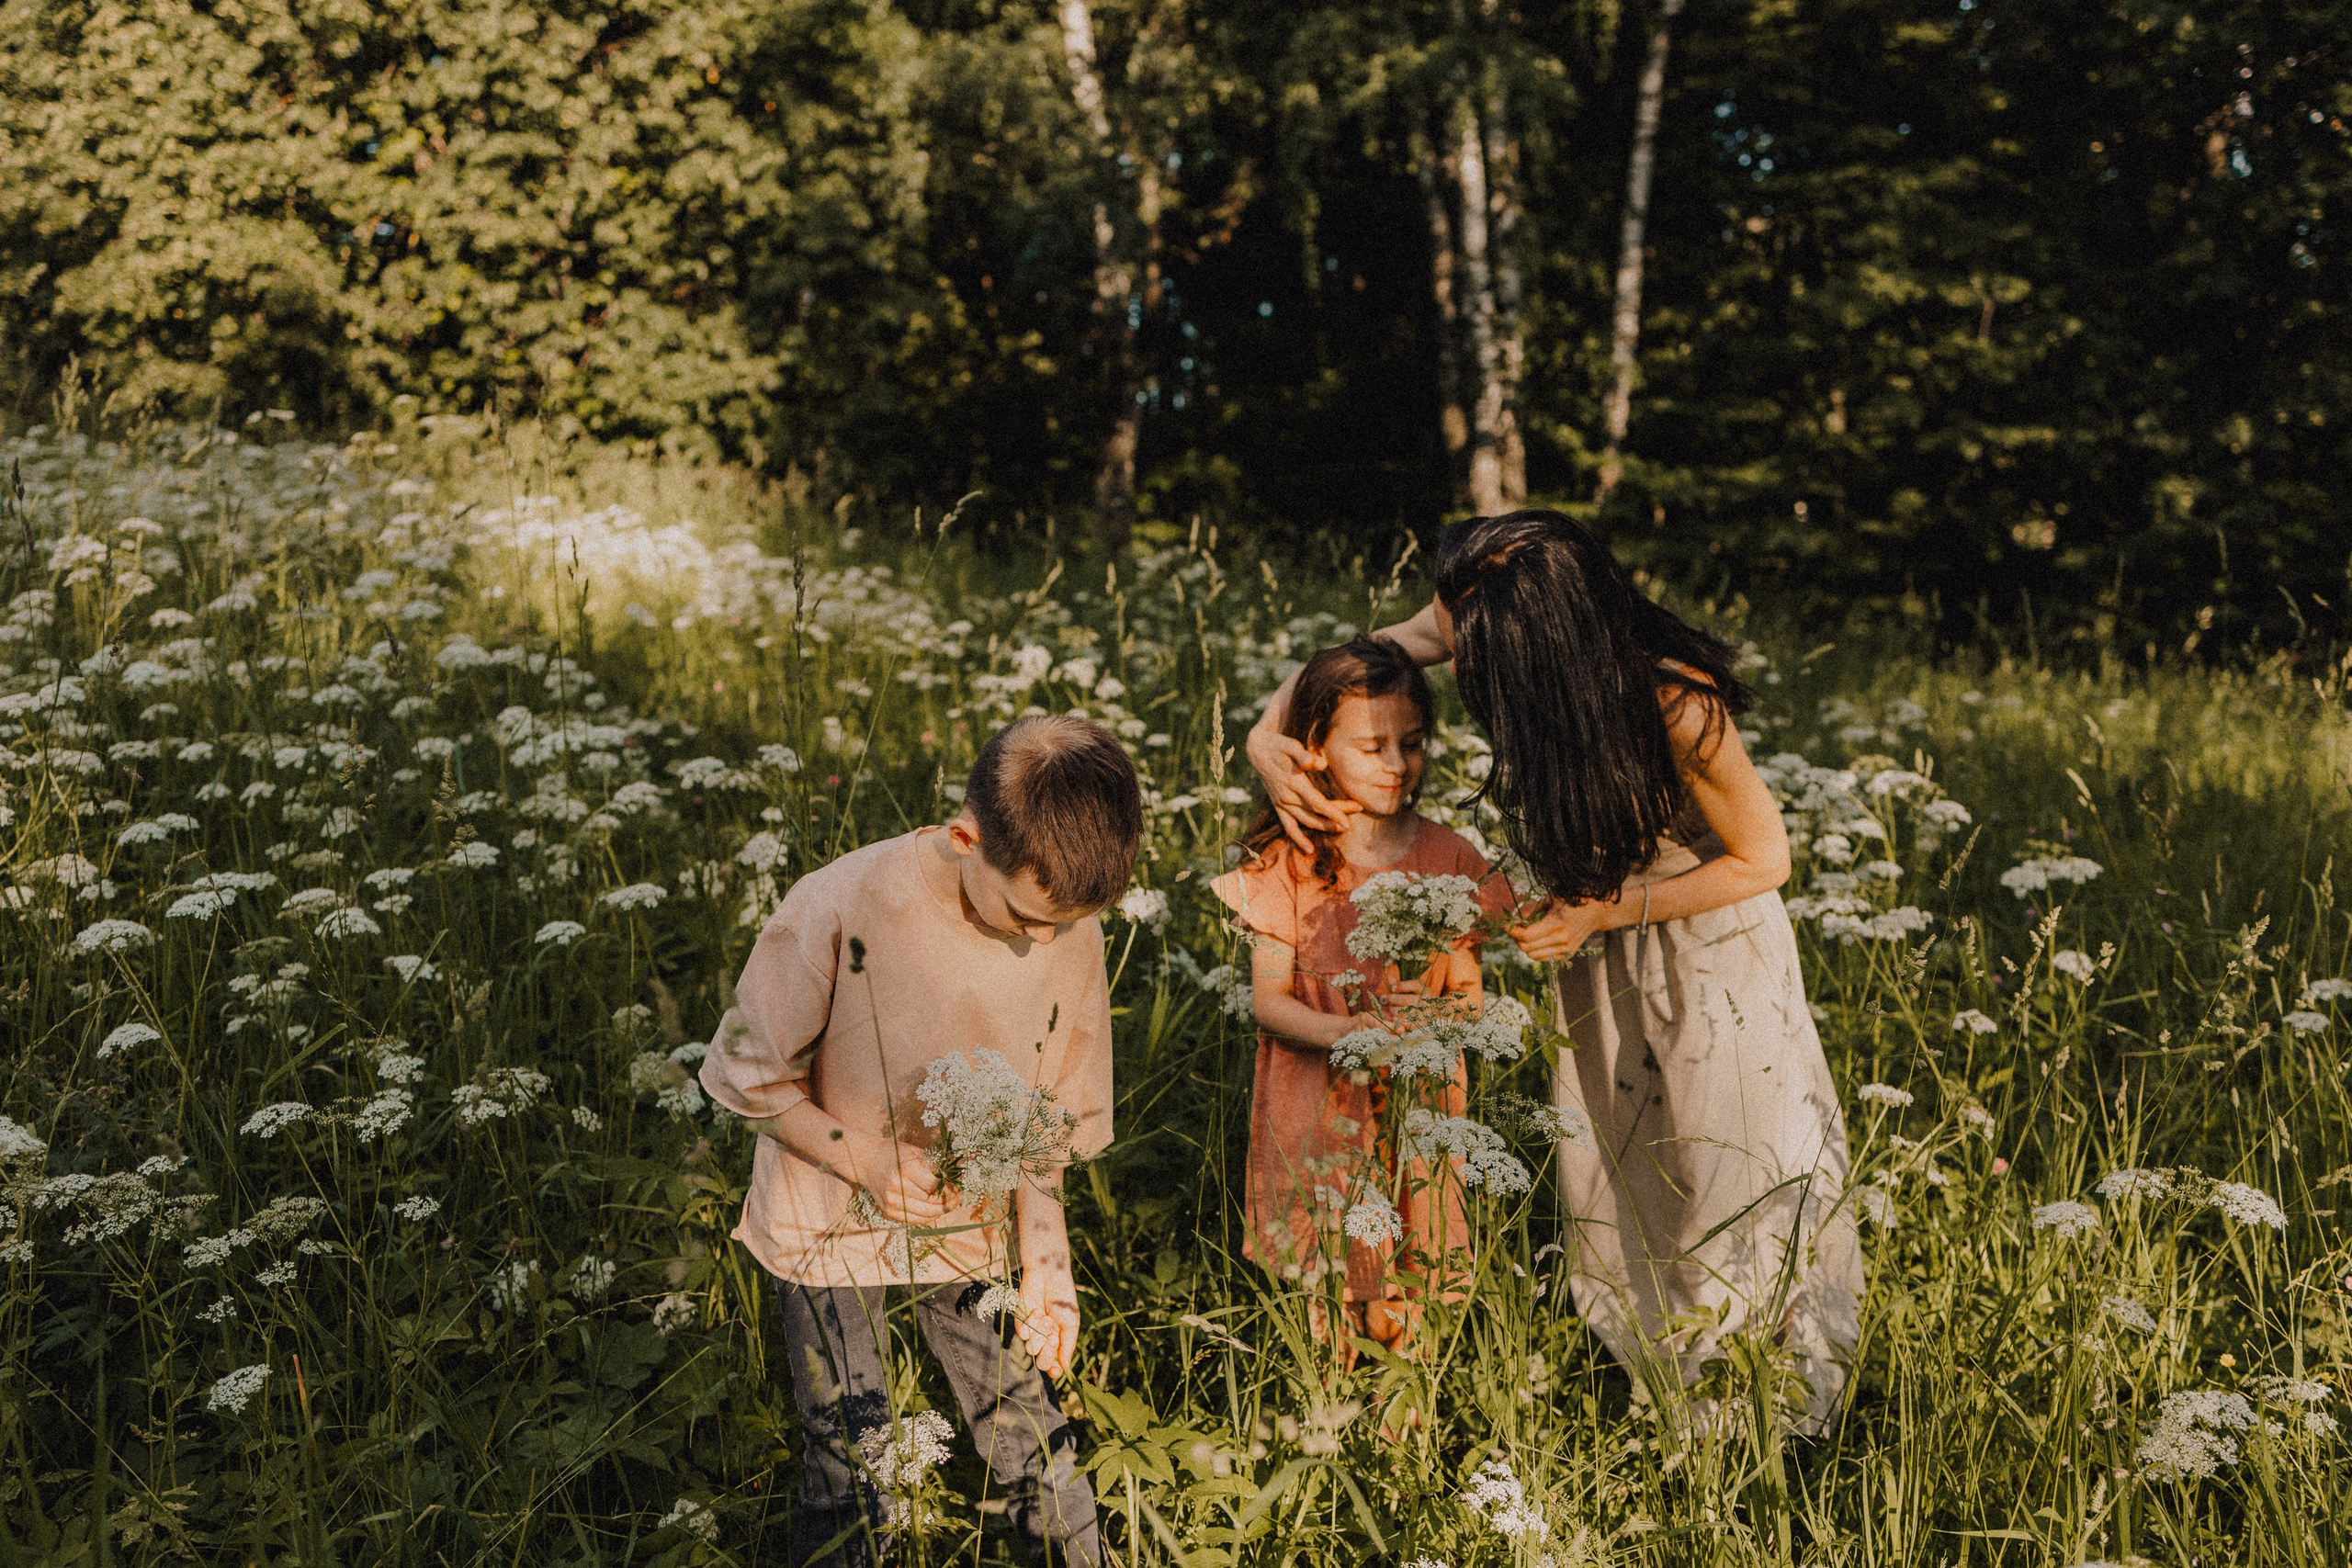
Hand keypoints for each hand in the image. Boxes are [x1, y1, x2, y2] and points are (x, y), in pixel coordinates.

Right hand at [842, 1133, 951, 1227]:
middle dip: (949, 1203)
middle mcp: (897, 1188)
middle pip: (931, 1203)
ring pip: (925, 1215)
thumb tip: (955, 1180)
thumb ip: (934, 1168)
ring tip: (949, 1205)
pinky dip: (927, 1217)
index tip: (959, 1188)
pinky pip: (914, 1220)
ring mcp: (891, 1202)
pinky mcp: (888, 1211)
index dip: (950, 1190)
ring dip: (940, 1212)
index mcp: (906, 1170)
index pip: (935, 1187)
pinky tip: (935, 1210)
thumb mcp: (916, 1153)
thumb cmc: (893, 1153)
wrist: (865, 1161)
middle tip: (958, 1198)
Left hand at [1016, 1265, 1079, 1379]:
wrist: (1047, 1277)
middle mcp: (1045, 1340)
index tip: (1056, 1371)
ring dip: (1039, 1333)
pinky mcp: (1020, 1322)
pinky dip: (1029, 1323)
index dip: (1054, 1371)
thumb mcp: (1071, 1322)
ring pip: (1031, 1349)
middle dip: (1047, 1352)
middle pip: (1042, 1362)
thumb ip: (1068, 1345)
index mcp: (1059, 1341)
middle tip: (1052, 1336)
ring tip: (1045, 1316)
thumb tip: (1065, 1367)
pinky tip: (1035, 1310)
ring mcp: (1032, 1332)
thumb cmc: (1062, 1298)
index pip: (1055, 1365)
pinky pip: (1021, 1335)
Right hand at [1245, 724, 1357, 851]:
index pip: (1317, 803)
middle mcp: (1287, 797)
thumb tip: (1316, 763)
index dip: (1333, 813)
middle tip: (1356, 814)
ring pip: (1306, 821)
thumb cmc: (1277, 745)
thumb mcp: (1289, 745)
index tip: (1348, 820)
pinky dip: (1298, 839)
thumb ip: (1302, 754)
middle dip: (1336, 817)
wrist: (1257, 750)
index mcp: (1293, 784)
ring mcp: (1282, 803)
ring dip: (1324, 826)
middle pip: (1316, 813)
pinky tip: (1309, 850)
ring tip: (1343, 828)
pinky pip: (1288, 826)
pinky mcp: (1279, 806)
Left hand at [1510, 896, 1614, 962]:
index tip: (1505, 925)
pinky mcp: (1568, 954)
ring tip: (1526, 932)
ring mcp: (1566, 948)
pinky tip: (1537, 939)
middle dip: (1516, 938)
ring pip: (1533, 955)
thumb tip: (1514, 917)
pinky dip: (1535, 951)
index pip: (1527, 936)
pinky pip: (1543, 958)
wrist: (1598, 910)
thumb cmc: (1573, 899)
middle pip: (1527, 947)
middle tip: (1515, 927)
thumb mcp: (1551, 898)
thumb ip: (1531, 909)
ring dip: (1525, 945)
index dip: (1512, 931)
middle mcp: (1562, 939)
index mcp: (1557, 923)